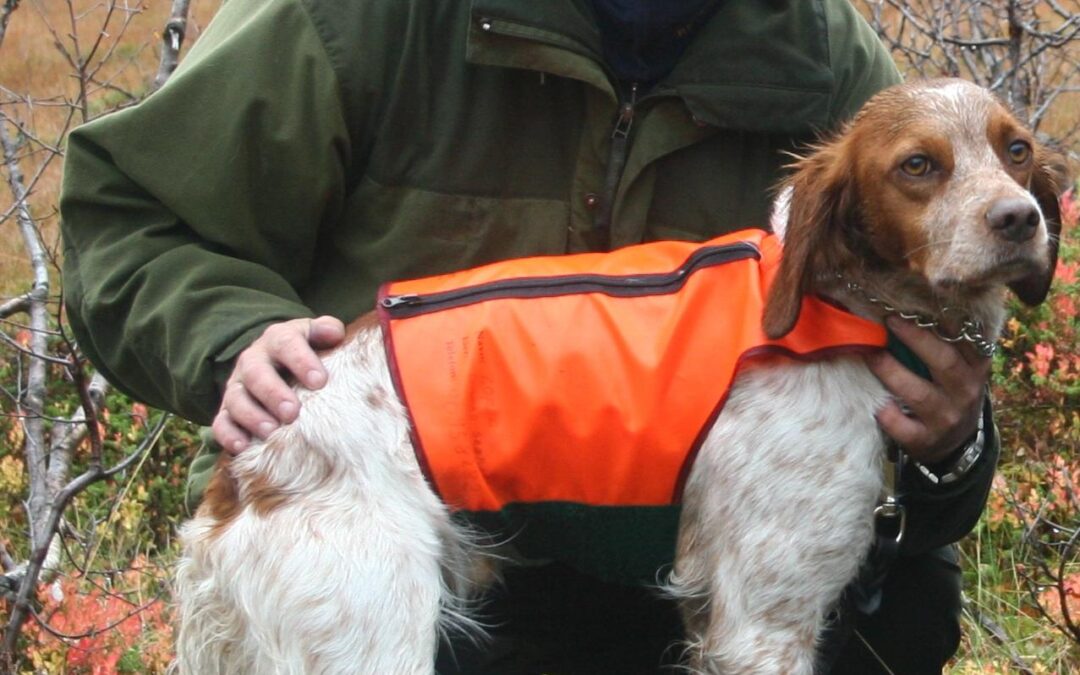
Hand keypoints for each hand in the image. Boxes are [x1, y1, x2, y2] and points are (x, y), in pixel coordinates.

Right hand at [212, 316, 345, 453]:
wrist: (277, 365)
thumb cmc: (305, 355)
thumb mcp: (315, 337)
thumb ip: (327, 331)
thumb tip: (334, 333)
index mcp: (277, 339)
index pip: (285, 343)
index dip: (301, 360)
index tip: (319, 381)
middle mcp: (252, 360)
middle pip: (256, 372)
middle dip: (273, 393)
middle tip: (292, 412)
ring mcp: (237, 386)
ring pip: (236, 398)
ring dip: (252, 416)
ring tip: (270, 432)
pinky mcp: (227, 411)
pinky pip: (221, 422)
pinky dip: (228, 435)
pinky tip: (243, 447)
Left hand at [864, 317, 989, 464]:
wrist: (954, 443)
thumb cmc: (949, 391)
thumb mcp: (961, 367)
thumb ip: (946, 340)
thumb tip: (909, 302)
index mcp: (976, 367)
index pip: (967, 340)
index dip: (944, 320)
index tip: (918, 303)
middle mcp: (966, 392)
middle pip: (944, 361)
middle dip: (915, 339)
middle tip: (890, 320)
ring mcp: (946, 418)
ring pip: (918, 394)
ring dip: (891, 372)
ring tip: (871, 354)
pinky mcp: (925, 440)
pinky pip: (903, 426)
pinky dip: (887, 414)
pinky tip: (875, 402)